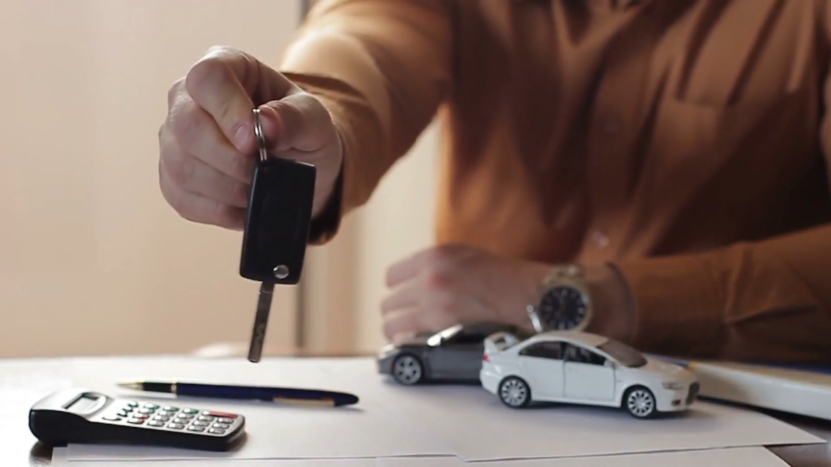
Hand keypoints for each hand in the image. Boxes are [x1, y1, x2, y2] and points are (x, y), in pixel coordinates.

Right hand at [158, 46, 342, 228]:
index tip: (253, 142)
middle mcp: (189, 98)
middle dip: (229, 159)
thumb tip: (266, 123)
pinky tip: (242, 207)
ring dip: (226, 188)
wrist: (298, 167)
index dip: (227, 110)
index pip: (208, 77)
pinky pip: (181, 197)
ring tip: (256, 189)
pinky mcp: (172, 177)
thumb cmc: (301, 131)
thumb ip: (295, 117)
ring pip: (180, 165)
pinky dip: (218, 210)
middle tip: (261, 171)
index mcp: (225, 67)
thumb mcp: (314, 119)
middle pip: (186, 125)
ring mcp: (174, 138)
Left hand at [380, 244, 635, 342]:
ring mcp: (434, 304)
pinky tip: (414, 341)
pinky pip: (407, 338)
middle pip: (389, 302)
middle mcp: (429, 278)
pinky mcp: (442, 327)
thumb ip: (437, 264)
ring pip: (391, 323)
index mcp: (434, 256)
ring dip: (396, 329)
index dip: (396, 287)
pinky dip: (408, 341)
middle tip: (402, 317)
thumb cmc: (503, 276)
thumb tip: (416, 278)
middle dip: (394, 311)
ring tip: (403, 333)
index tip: (400, 294)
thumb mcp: (466, 254)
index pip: (392, 276)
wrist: (528, 295)